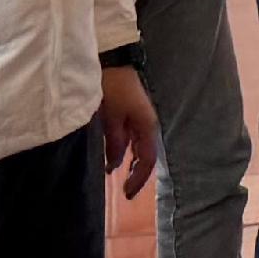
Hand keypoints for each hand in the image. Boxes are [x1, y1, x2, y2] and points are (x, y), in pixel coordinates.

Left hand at [98, 67, 160, 198]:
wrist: (113, 63)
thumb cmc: (113, 89)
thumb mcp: (112, 118)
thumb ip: (115, 142)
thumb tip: (114, 165)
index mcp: (147, 127)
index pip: (147, 160)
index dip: (139, 178)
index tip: (127, 194)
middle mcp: (147, 126)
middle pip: (145, 156)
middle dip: (135, 174)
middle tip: (124, 190)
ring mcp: (139, 120)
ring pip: (136, 148)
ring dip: (127, 162)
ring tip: (113, 175)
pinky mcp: (130, 115)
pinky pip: (129, 139)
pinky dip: (121, 150)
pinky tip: (110, 157)